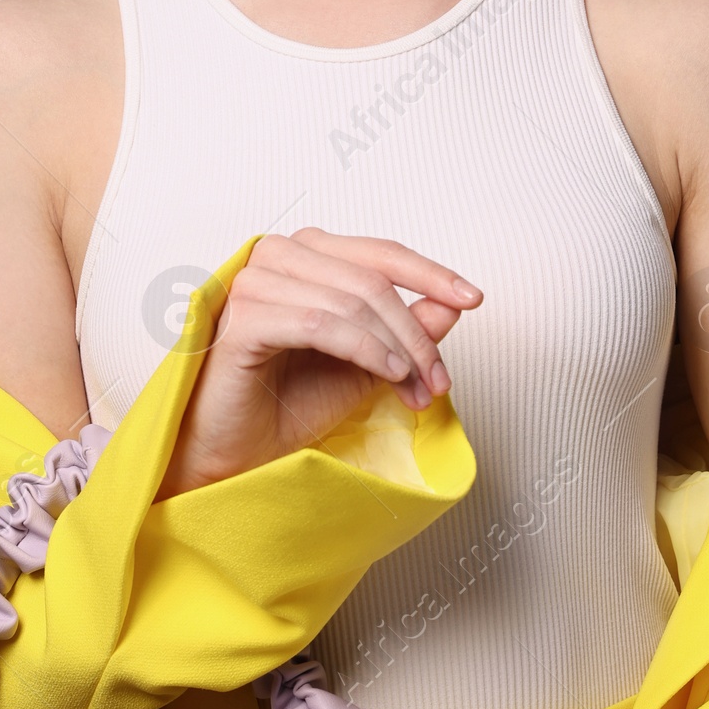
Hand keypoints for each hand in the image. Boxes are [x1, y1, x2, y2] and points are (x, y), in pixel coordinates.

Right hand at [158, 229, 481, 495]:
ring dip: (396, 348)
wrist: (234, 455)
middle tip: (438, 379)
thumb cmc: (286, 405)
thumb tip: (452, 303)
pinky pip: (320, 323)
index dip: (430, 273)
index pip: (379, 253)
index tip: (473, 297)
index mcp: (305, 257)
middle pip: (371, 279)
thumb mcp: (367, 366)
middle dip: (417, 333)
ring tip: (415, 387)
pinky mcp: (240, 320)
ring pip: (350, 300)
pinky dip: (364, 348)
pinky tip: (388, 373)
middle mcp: (276, 258)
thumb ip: (407, 330)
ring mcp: (253, 284)